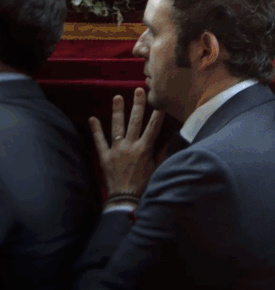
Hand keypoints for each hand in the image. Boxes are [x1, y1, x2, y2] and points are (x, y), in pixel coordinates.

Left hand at [88, 88, 164, 202]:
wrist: (124, 199)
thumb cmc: (144, 185)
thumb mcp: (157, 168)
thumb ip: (161, 152)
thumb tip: (168, 138)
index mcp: (144, 148)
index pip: (153, 127)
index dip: (158, 113)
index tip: (160, 101)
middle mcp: (129, 146)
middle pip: (135, 121)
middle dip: (138, 105)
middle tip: (139, 90)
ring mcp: (115, 150)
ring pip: (117, 127)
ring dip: (118, 111)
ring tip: (117, 97)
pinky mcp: (104, 157)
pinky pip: (99, 141)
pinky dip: (95, 130)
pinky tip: (92, 118)